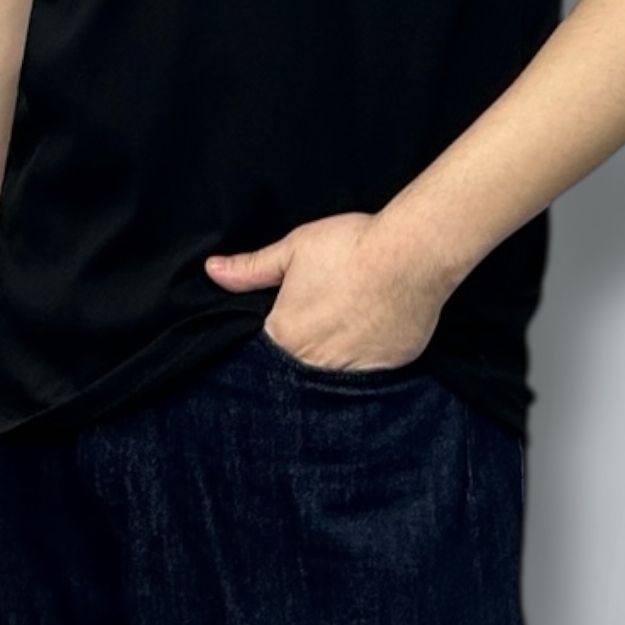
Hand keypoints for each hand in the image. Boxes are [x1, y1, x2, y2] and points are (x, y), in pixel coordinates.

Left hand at [204, 211, 451, 371]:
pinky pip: (371, 375)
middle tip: (321, 324)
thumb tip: (213, 271)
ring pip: (335, 377)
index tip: (289, 324)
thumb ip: (251, 268)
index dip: (276, 341)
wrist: (411, 253)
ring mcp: (355, 372)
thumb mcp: (294, 249)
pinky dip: (368, 360)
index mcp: (286, 337)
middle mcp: (317, 364)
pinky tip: (372, 335)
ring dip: (335, 361)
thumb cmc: (351, 247)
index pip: (267, 354)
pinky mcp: (389, 369)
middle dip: (305, 353)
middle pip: (301, 369)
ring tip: (346, 330)